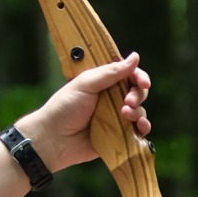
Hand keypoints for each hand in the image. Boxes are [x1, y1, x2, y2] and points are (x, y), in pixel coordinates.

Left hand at [15, 55, 152, 174]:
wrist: (54, 139)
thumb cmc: (65, 107)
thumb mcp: (86, 84)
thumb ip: (112, 72)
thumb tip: (135, 57)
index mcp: (105, 83)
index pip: (129, 75)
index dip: (139, 77)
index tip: (143, 83)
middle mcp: (112, 99)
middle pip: (138, 92)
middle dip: (137, 96)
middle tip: (127, 102)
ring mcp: (116, 118)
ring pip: (140, 111)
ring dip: (139, 112)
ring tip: (126, 115)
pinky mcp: (119, 136)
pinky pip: (138, 131)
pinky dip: (143, 128)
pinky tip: (140, 127)